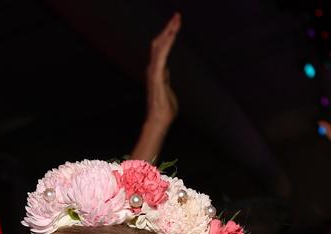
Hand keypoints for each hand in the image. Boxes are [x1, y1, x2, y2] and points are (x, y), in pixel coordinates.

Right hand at [144, 12, 179, 129]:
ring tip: (176, 21)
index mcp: (157, 70)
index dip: (167, 35)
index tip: (175, 24)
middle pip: (159, 43)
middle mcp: (153, 68)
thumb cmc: (165, 109)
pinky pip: (162, 55)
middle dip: (168, 28)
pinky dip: (167, 44)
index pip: (161, 48)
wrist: (159, 120)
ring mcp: (154, 70)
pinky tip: (172, 35)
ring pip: (160, 46)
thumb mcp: (167, 90)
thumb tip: (164, 75)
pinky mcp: (156, 75)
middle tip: (177, 16)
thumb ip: (165, 79)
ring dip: (168, 32)